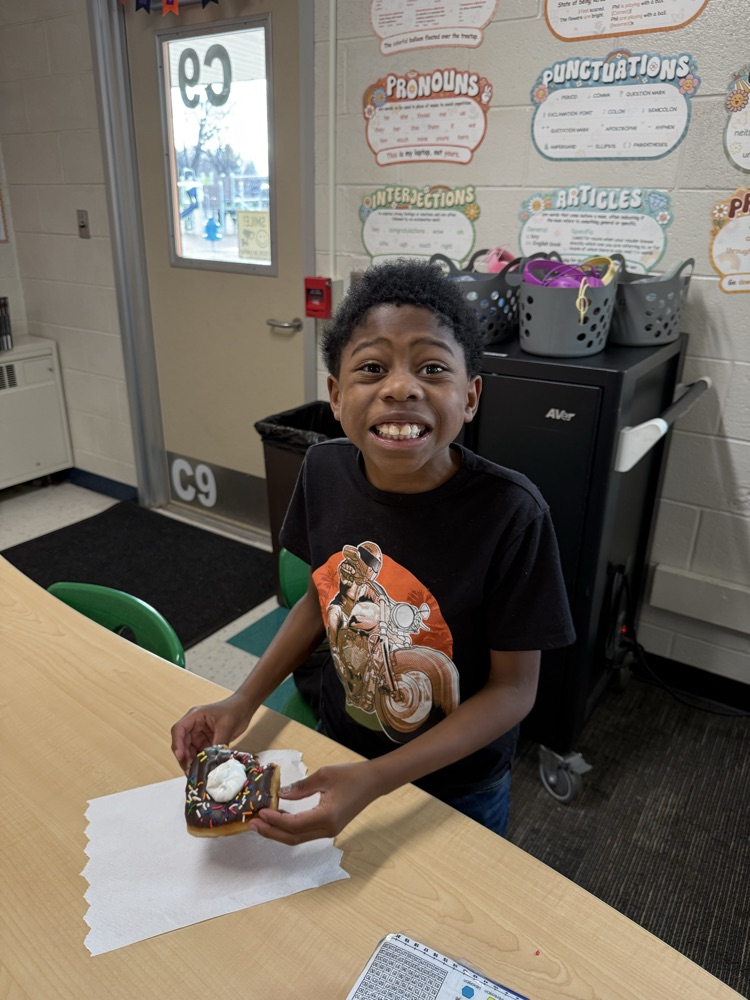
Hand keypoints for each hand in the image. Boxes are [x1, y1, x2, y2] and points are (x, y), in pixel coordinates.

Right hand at [170, 693, 250, 771]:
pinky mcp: (206, 742)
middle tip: (190, 772)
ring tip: (196, 774)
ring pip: (189, 752)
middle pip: (182, 744)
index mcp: (195, 716)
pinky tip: (204, 771)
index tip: (181, 757)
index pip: (178, 730)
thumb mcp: (226, 726)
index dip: (177, 744)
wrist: (245, 708)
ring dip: (191, 763)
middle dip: (184, 758)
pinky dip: (200, 763)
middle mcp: (194, 726)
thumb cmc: (235, 710)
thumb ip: (219, 743)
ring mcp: (199, 735)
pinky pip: (199, 754)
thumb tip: (214, 762)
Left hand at [247, 761, 380, 844]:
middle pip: (293, 838)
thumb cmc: (351, 775)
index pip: (294, 824)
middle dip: (271, 832)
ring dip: (278, 831)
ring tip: (260, 822)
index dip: (275, 820)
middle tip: (252, 823)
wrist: (373, 782)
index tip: (260, 812)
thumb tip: (279, 794)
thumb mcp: (324, 775)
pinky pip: (304, 832)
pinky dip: (289, 828)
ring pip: (297, 838)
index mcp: (327, 816)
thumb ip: (300, 787)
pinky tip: (278, 818)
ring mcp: (329, 831)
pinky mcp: (328, 828)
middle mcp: (327, 829)